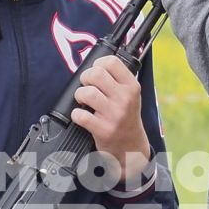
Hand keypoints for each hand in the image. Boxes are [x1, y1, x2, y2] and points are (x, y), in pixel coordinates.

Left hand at [70, 56, 151, 182]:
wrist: (131, 146)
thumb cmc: (126, 117)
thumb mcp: (130, 95)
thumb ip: (116, 79)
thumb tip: (93, 65)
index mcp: (132, 86)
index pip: (111, 62)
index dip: (98, 64)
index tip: (96, 71)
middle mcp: (125, 99)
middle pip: (96, 74)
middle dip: (85, 78)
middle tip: (86, 85)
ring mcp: (114, 115)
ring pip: (87, 93)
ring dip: (79, 95)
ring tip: (83, 101)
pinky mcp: (103, 129)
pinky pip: (80, 115)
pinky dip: (76, 114)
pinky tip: (82, 115)